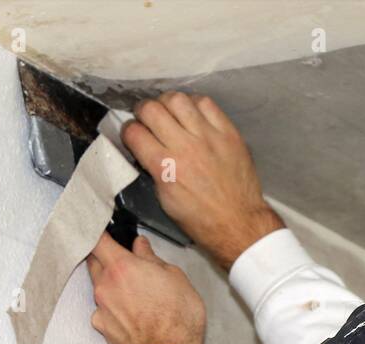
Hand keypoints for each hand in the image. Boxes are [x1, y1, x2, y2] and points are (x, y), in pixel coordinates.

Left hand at [87, 233, 205, 343]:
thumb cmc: (178, 320)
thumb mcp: (175, 278)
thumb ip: (152, 259)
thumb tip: (141, 247)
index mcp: (122, 267)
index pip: (97, 240)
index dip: (96, 230)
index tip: (101, 228)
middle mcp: (105, 286)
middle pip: (93, 261)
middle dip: (104, 256)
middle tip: (122, 259)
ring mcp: (101, 308)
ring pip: (98, 286)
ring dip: (110, 283)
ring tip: (134, 291)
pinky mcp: (102, 327)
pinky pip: (101, 309)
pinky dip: (111, 307)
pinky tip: (130, 313)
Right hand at [121, 92, 284, 270]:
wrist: (237, 222)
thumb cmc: (200, 218)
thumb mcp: (165, 200)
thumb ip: (153, 169)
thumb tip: (144, 149)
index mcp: (165, 167)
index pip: (134, 133)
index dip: (127, 131)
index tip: (131, 133)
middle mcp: (185, 147)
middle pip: (151, 109)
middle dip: (142, 111)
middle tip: (146, 118)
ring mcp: (208, 136)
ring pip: (177, 99)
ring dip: (166, 102)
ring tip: (168, 112)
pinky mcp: (228, 132)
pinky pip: (205, 103)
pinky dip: (193, 104)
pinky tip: (191, 114)